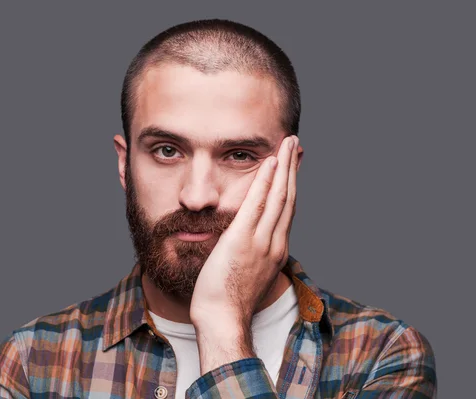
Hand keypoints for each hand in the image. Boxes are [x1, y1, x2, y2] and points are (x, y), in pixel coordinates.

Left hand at [189, 135, 298, 370]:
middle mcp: (274, 243)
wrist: (223, 319)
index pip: (287, 210)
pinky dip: (265, 183)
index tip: (293, 166)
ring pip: (278, 197)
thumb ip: (252, 253)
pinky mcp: (242, 240)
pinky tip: (269, 163)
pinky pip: (256, 206)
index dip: (291, 185)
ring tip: (287, 144)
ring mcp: (261, 241)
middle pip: (288, 198)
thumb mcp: (248, 272)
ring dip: (284, 167)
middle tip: (295, 144)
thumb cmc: (229, 300)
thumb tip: (246, 240)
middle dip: (293, 169)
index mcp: (275, 250)